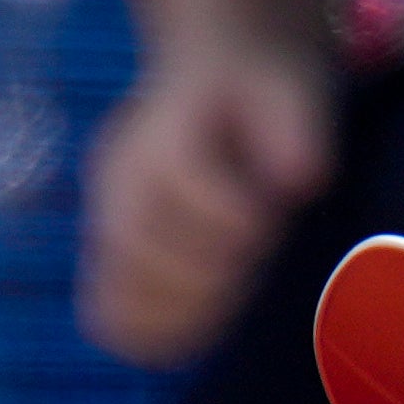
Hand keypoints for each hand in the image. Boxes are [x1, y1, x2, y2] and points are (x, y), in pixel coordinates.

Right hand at [75, 40, 334, 368]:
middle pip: (135, 246)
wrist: (216, 70)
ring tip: (229, 302)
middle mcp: (116, 177)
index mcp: (161, 129)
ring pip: (114, 294)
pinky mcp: (108, 254)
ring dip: (179, 312)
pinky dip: (152, 333)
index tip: (270, 221)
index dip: (234, 218)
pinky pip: (108, 317)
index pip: (181, 182)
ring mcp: (103, 218)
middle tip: (255, 265)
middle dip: (208, 271)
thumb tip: (300, 183)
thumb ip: (294, 127)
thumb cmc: (263, 85)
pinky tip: (200, 325)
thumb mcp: (291, 84)